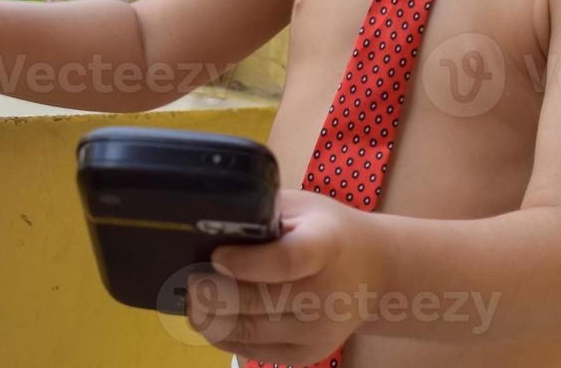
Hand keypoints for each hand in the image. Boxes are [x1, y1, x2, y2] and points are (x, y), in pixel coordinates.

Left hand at [185, 189, 390, 365]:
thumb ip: (265, 213)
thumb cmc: (329, 230)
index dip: (246, 263)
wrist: (373, 272)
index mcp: (326, 245)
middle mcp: (324, 294)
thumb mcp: (304, 207)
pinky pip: (255, 351)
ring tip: (189, 301)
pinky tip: (209, 319)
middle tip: (187, 281)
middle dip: (213, 294)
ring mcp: (317, 331)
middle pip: (259, 302)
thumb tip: (213, 223)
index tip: (217, 255)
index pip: (286, 261)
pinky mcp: (307, 355)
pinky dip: (225, 336)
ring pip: (250, 331)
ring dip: (210, 319)